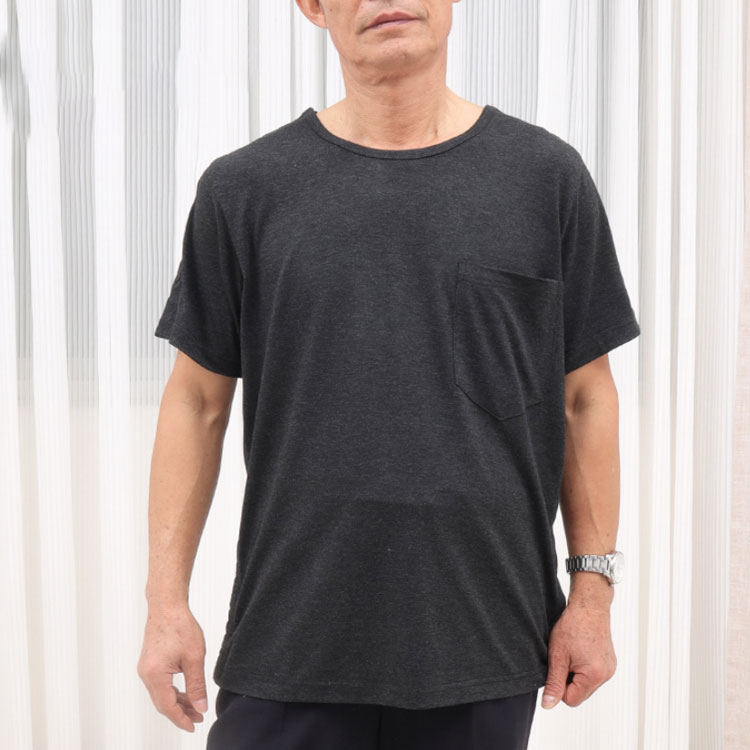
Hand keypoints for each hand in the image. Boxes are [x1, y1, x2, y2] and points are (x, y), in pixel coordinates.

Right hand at [137, 603, 208, 731]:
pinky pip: (159, 684)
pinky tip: (185, 692)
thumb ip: (196, 685)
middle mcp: (146, 674)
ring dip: (177, 702)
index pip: (168, 706)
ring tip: (195, 706)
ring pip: (161, 694)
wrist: (167, 606)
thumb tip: (200, 706)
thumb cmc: (180, 626)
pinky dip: (172, 691)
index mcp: (155, 675)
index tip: (194, 725)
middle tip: (198, 718)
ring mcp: (146, 669)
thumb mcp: (194, 657)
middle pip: (162, 703)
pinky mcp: (149, 663)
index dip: (181, 719)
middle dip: (180, 712)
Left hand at [541, 601, 616, 708]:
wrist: (589, 606)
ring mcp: (610, 668)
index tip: (557, 668)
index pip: (571, 700)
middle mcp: (606, 675)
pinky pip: (593, 674)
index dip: (559, 686)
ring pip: (586, 684)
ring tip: (572, 653)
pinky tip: (579, 651)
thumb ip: (554, 683)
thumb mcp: (557, 656)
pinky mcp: (609, 662)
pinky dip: (584, 667)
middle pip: (580, 694)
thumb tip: (548, 704)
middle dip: (568, 680)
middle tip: (563, 658)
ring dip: (576, 674)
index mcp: (594, 676)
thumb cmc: (573, 626)